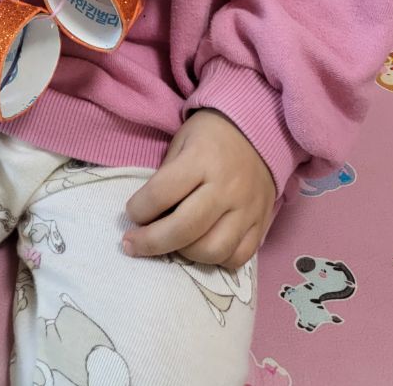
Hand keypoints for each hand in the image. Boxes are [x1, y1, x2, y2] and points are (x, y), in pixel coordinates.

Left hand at [123, 109, 275, 269]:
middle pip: (185, 229)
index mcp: (201, 159)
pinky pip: (238, 257)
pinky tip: (200, 249)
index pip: (161, 193)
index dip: (139, 209)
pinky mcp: (261, 223)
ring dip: (184, 254)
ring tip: (170, 245)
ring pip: (213, 250)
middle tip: (132, 244)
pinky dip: (216, 261)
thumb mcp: (181, 142)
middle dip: (152, 242)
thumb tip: (148, 216)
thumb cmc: (210, 135)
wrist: (258, 130)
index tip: (131, 213)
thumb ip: (165, 177)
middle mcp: (226, 187)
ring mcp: (247, 208)